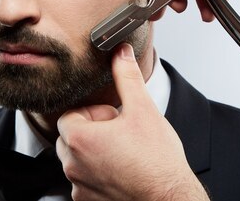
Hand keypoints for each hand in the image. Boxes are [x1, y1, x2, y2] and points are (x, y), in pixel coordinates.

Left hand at [56, 43, 208, 200]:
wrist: (169, 199)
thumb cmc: (157, 161)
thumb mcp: (143, 109)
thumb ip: (127, 76)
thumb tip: (121, 53)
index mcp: (78, 139)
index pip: (70, 114)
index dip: (94, 113)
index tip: (114, 118)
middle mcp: (72, 165)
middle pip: (70, 135)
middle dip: (92, 130)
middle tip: (119, 133)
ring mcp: (78, 186)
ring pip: (76, 158)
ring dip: (94, 151)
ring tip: (123, 151)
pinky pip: (83, 180)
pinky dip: (97, 173)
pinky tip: (121, 170)